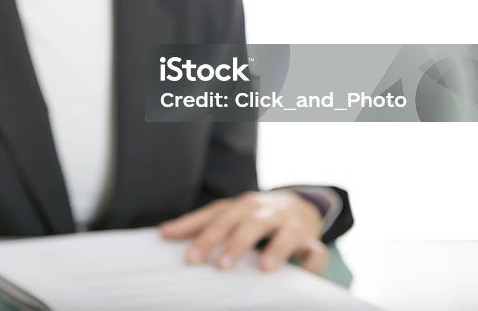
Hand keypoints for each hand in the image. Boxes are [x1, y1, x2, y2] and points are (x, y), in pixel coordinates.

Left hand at [159, 190, 328, 273]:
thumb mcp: (228, 215)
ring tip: (263, 267)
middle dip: (234, 243)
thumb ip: (198, 224)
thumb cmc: (255, 216)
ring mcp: (289, 223)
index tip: (188, 258)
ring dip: (275, 248)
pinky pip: (314, 250)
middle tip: (219, 265)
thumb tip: (163, 232)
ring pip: (284, 232)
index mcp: (240, 205)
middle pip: (248, 223)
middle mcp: (264, 210)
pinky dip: (310, 261)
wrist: (300, 205)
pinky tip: (302, 273)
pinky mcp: (311, 238)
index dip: (203, 236)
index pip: (218, 218)